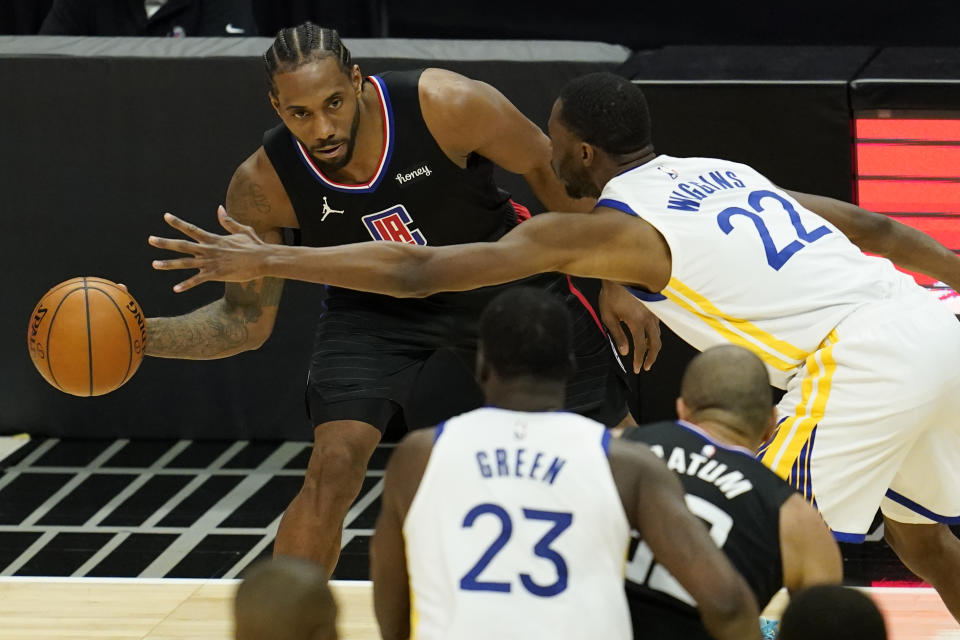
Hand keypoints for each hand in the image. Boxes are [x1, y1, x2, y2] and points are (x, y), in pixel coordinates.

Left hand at [149, 206, 269, 291]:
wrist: (262, 259)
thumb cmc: (254, 245)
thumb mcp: (241, 230)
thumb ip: (228, 221)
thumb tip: (219, 209)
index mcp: (213, 238)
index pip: (191, 229)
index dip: (178, 223)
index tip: (166, 216)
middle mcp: (208, 249)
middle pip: (182, 245)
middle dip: (165, 242)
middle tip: (150, 239)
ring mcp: (211, 262)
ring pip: (185, 263)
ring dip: (168, 264)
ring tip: (154, 264)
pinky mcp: (215, 274)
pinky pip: (197, 280)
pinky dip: (186, 285)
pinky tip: (175, 288)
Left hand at [599, 280, 660, 372]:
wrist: (620, 273)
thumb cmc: (612, 293)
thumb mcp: (609, 316)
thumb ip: (618, 335)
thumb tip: (624, 352)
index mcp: (637, 322)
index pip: (641, 347)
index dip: (639, 360)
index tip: (637, 368)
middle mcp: (649, 318)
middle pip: (655, 344)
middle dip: (651, 358)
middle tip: (646, 366)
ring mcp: (653, 312)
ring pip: (658, 335)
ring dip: (654, 347)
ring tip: (648, 355)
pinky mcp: (654, 307)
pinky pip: (658, 325)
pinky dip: (655, 335)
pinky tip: (650, 337)